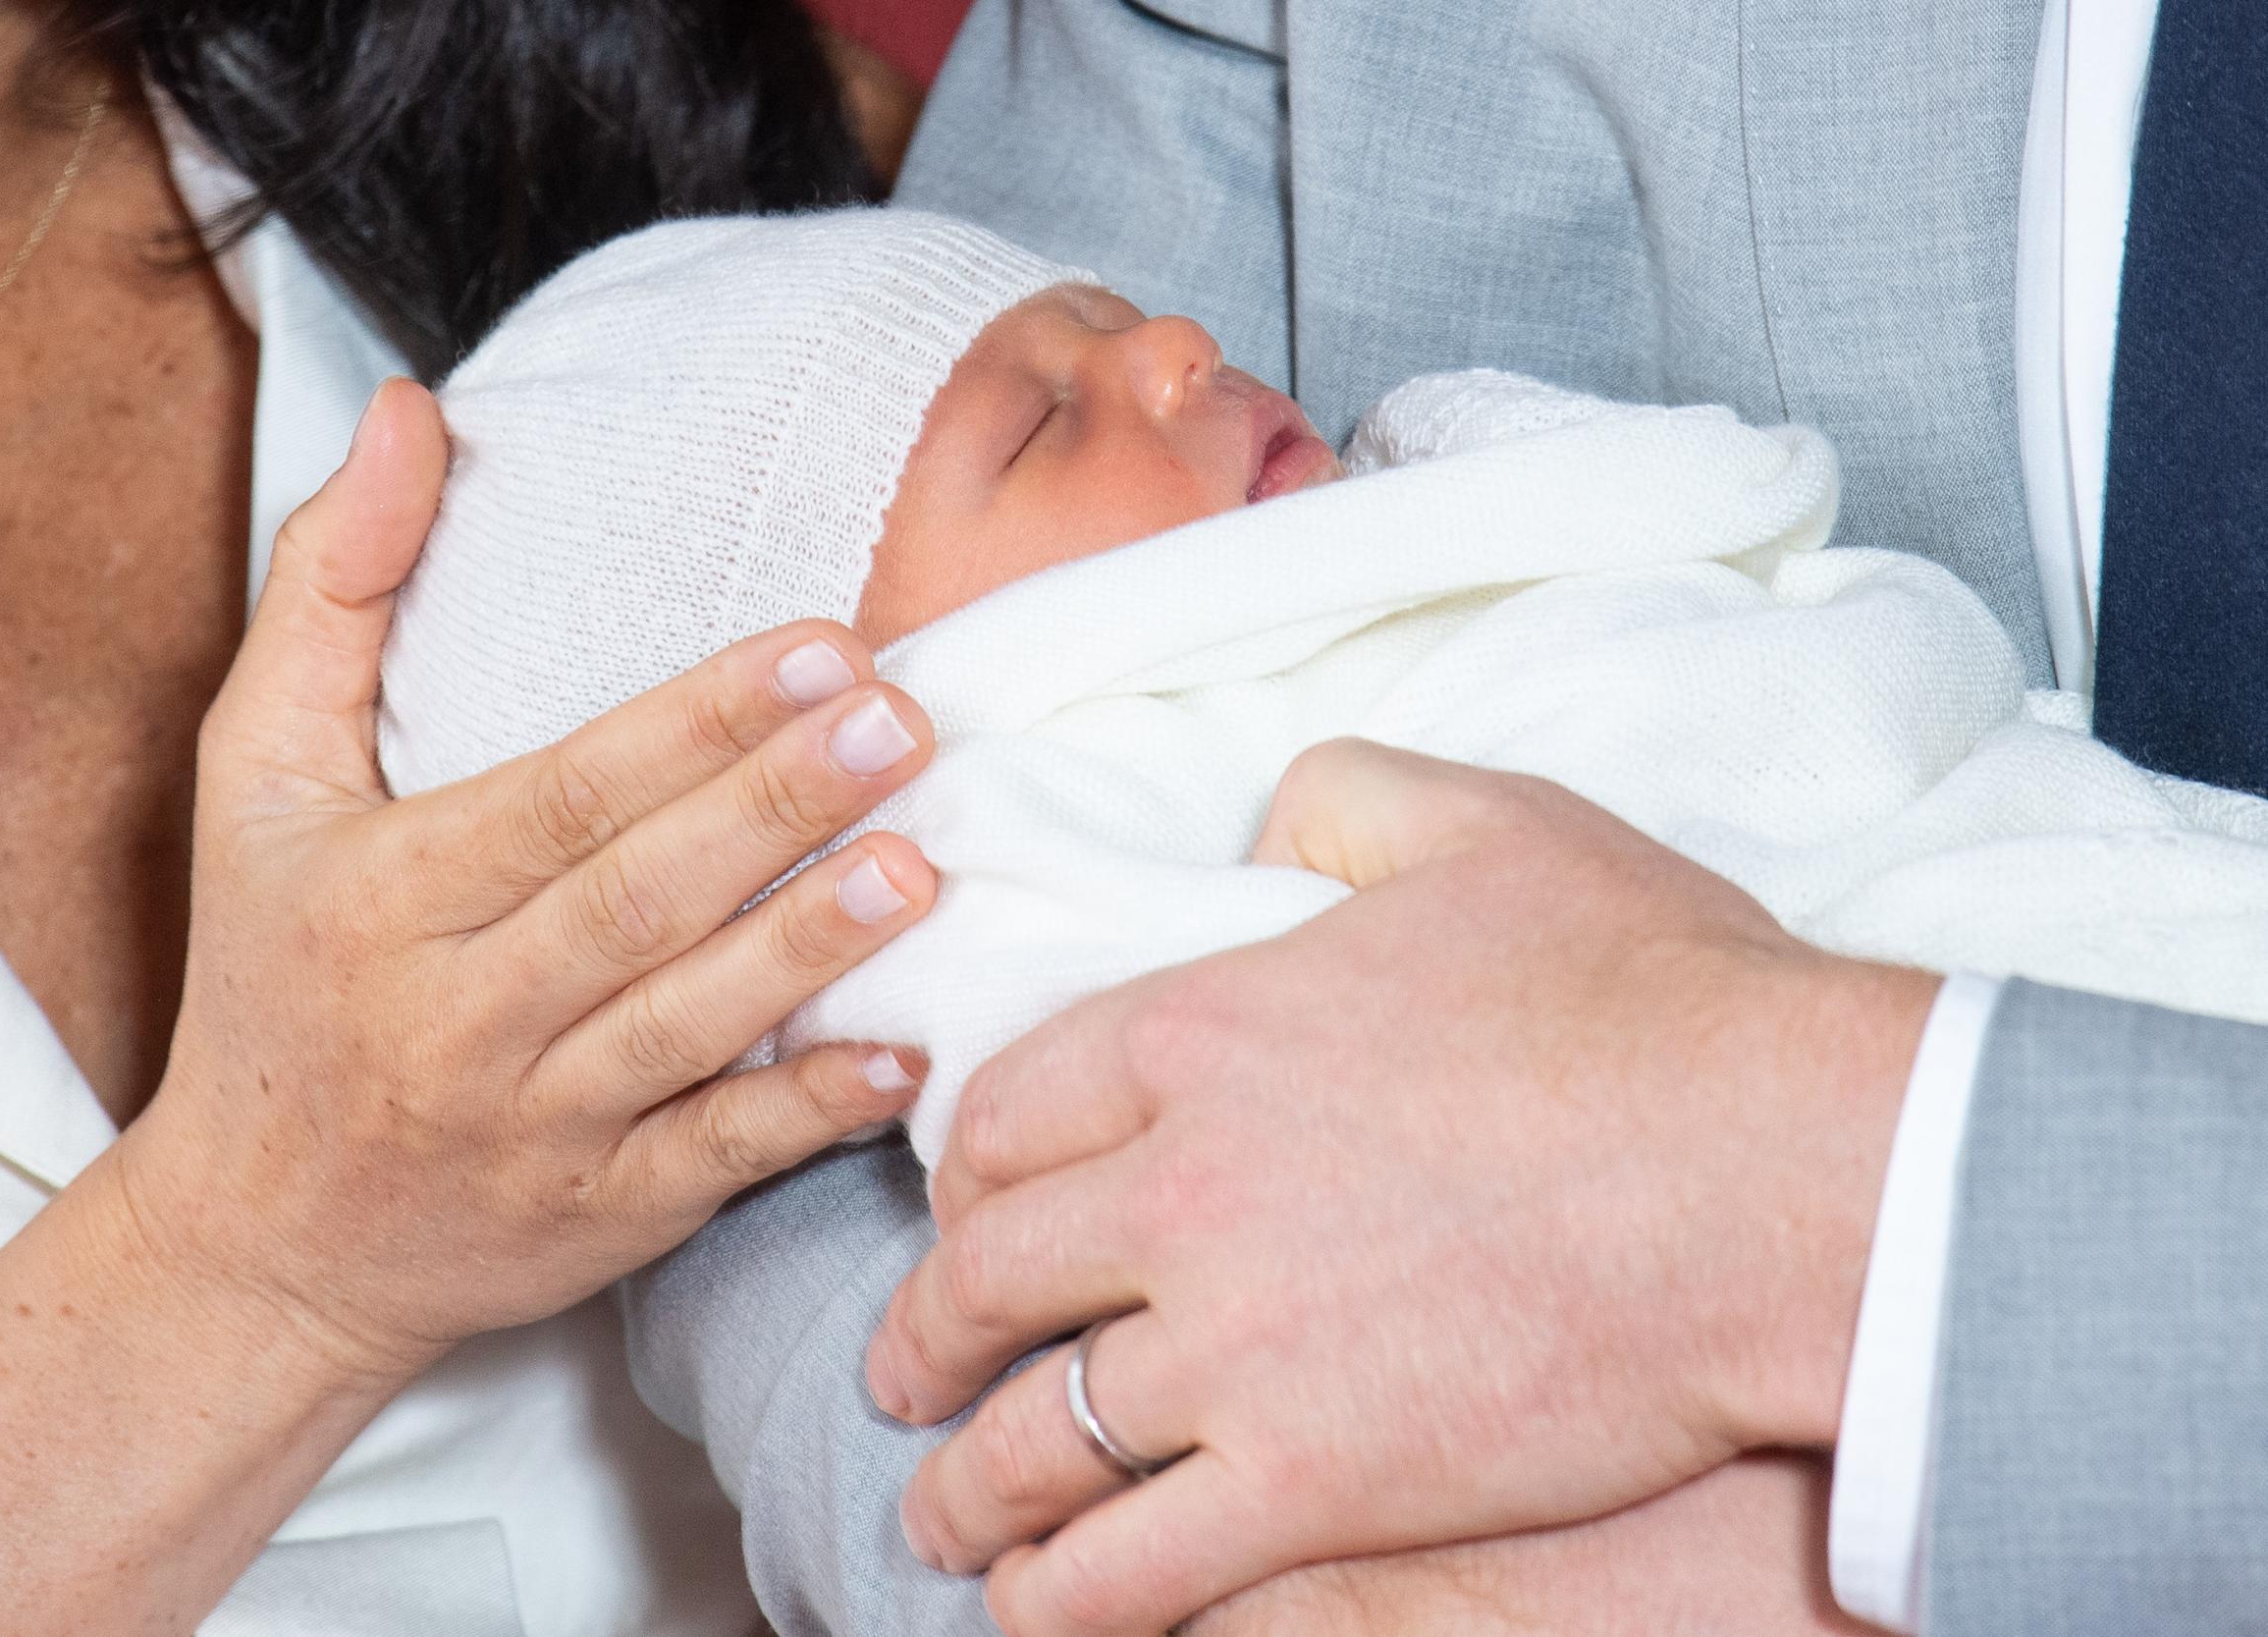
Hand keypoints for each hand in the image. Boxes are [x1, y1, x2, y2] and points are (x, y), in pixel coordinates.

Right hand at [117, 379, 941, 1381]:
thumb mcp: (252, 778)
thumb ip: (331, 588)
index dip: (693, 723)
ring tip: (920, 863)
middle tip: (903, 721)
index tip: (818, 644)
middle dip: (775, 807)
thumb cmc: (271, 977)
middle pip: (635, 901)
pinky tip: (903, 1055)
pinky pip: (713, 1161)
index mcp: (383, 894)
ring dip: (806, 949)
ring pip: (686, 1029)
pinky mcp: (600, 1218)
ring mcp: (534, 1127)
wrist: (256, 1246)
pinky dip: (807, 1114)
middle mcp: (456, 1015)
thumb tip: (413, 411)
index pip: (559, 797)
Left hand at [864, 739, 1936, 1634]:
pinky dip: (1059, 1602)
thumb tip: (1269, 821)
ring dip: (967, 1490)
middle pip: (985, 1278)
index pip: (1004, 1114)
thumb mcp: (1485, 826)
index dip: (961, 1176)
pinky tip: (1037, 1610)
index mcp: (1199, 1032)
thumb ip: (1342, 800)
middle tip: (907, 1371)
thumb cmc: (1651, 991)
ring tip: (948, 1516)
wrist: (1780, 1164)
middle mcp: (1180, 1187)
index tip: (960, 1214)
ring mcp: (1236, 1345)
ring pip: (1034, 1440)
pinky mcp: (1313, 1481)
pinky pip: (1131, 1571)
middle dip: (925, 1337)